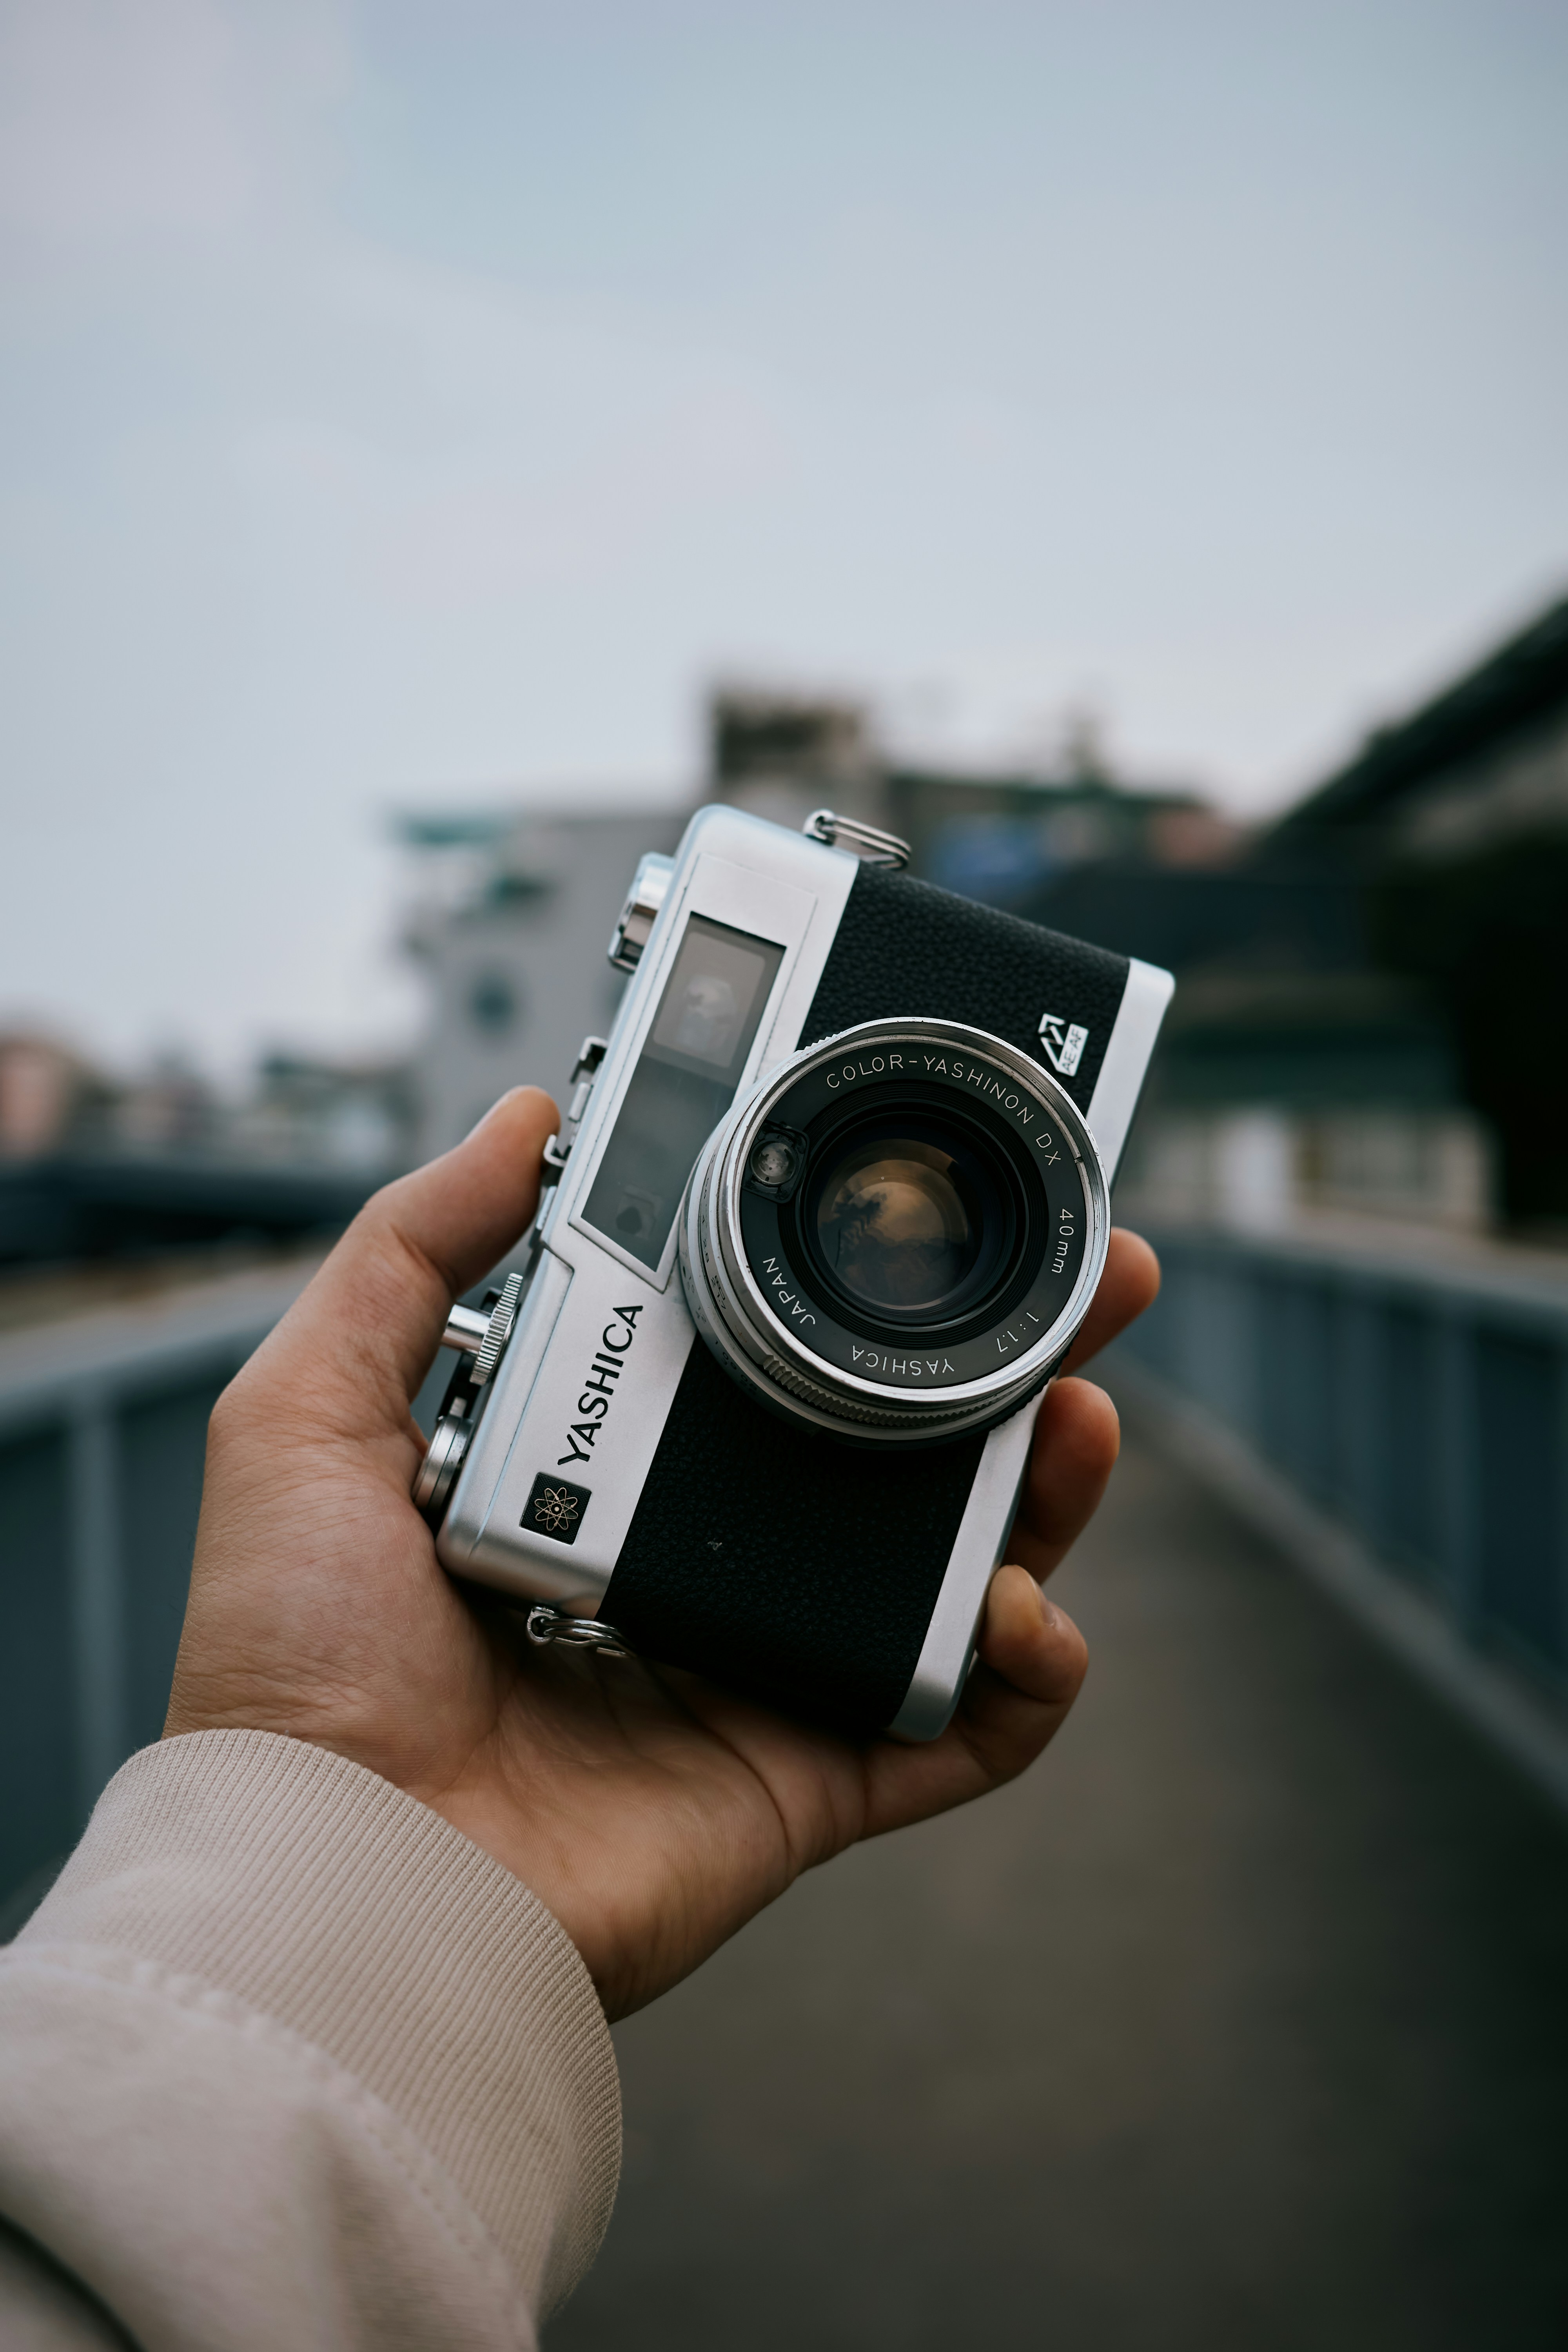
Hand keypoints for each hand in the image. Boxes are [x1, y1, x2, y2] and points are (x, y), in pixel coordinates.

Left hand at [168, 1089, 1158, 2018]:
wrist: (333, 1872)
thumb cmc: (296, 1664)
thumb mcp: (310, 1411)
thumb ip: (408, 1252)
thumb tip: (524, 1114)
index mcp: (595, 1478)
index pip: (761, 1359)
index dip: (846, 1283)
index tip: (909, 1205)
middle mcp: (692, 1567)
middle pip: (887, 1448)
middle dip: (998, 1363)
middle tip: (1084, 1285)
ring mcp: (761, 1675)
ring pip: (952, 1569)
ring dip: (1043, 1489)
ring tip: (1079, 1408)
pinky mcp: (803, 1778)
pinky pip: (961, 1729)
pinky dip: (1029, 1676)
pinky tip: (1029, 1607)